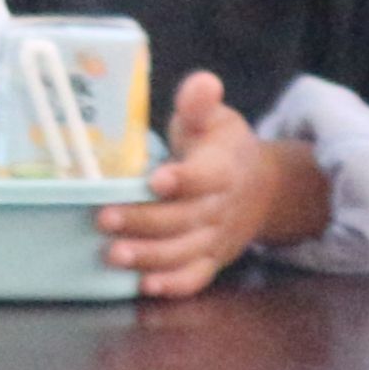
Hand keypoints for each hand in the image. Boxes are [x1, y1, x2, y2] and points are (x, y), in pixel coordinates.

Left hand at [95, 71, 328, 294]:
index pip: (206, 176)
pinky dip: (173, 286)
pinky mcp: (211, 259)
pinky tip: (144, 286)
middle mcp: (221, 207)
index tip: (155, 180)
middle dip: (144, 221)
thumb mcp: (216, 119)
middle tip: (104, 218)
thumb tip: (202, 82)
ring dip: (148, 256)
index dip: (183, 180)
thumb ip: (201, 103)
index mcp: (224, 168)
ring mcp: (217, 237)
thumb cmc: (224, 148)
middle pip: (184, 219)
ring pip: (184, 252)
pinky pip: (195, 278)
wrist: (264, 188)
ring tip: (112, 254)